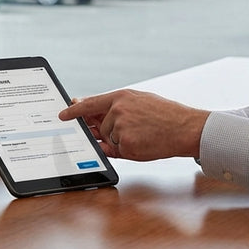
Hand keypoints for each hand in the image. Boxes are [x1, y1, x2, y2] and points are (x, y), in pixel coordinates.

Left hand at [59, 89, 208, 161]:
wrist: (185, 128)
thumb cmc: (165, 115)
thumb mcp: (140, 102)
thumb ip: (116, 107)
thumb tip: (95, 114)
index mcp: (120, 97)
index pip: (89, 105)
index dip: (74, 111)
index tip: (62, 115)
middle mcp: (117, 110)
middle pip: (101, 128)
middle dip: (111, 133)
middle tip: (133, 130)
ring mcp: (120, 127)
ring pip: (110, 141)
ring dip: (123, 142)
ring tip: (144, 134)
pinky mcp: (126, 144)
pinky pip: (118, 151)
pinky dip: (128, 151)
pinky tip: (144, 142)